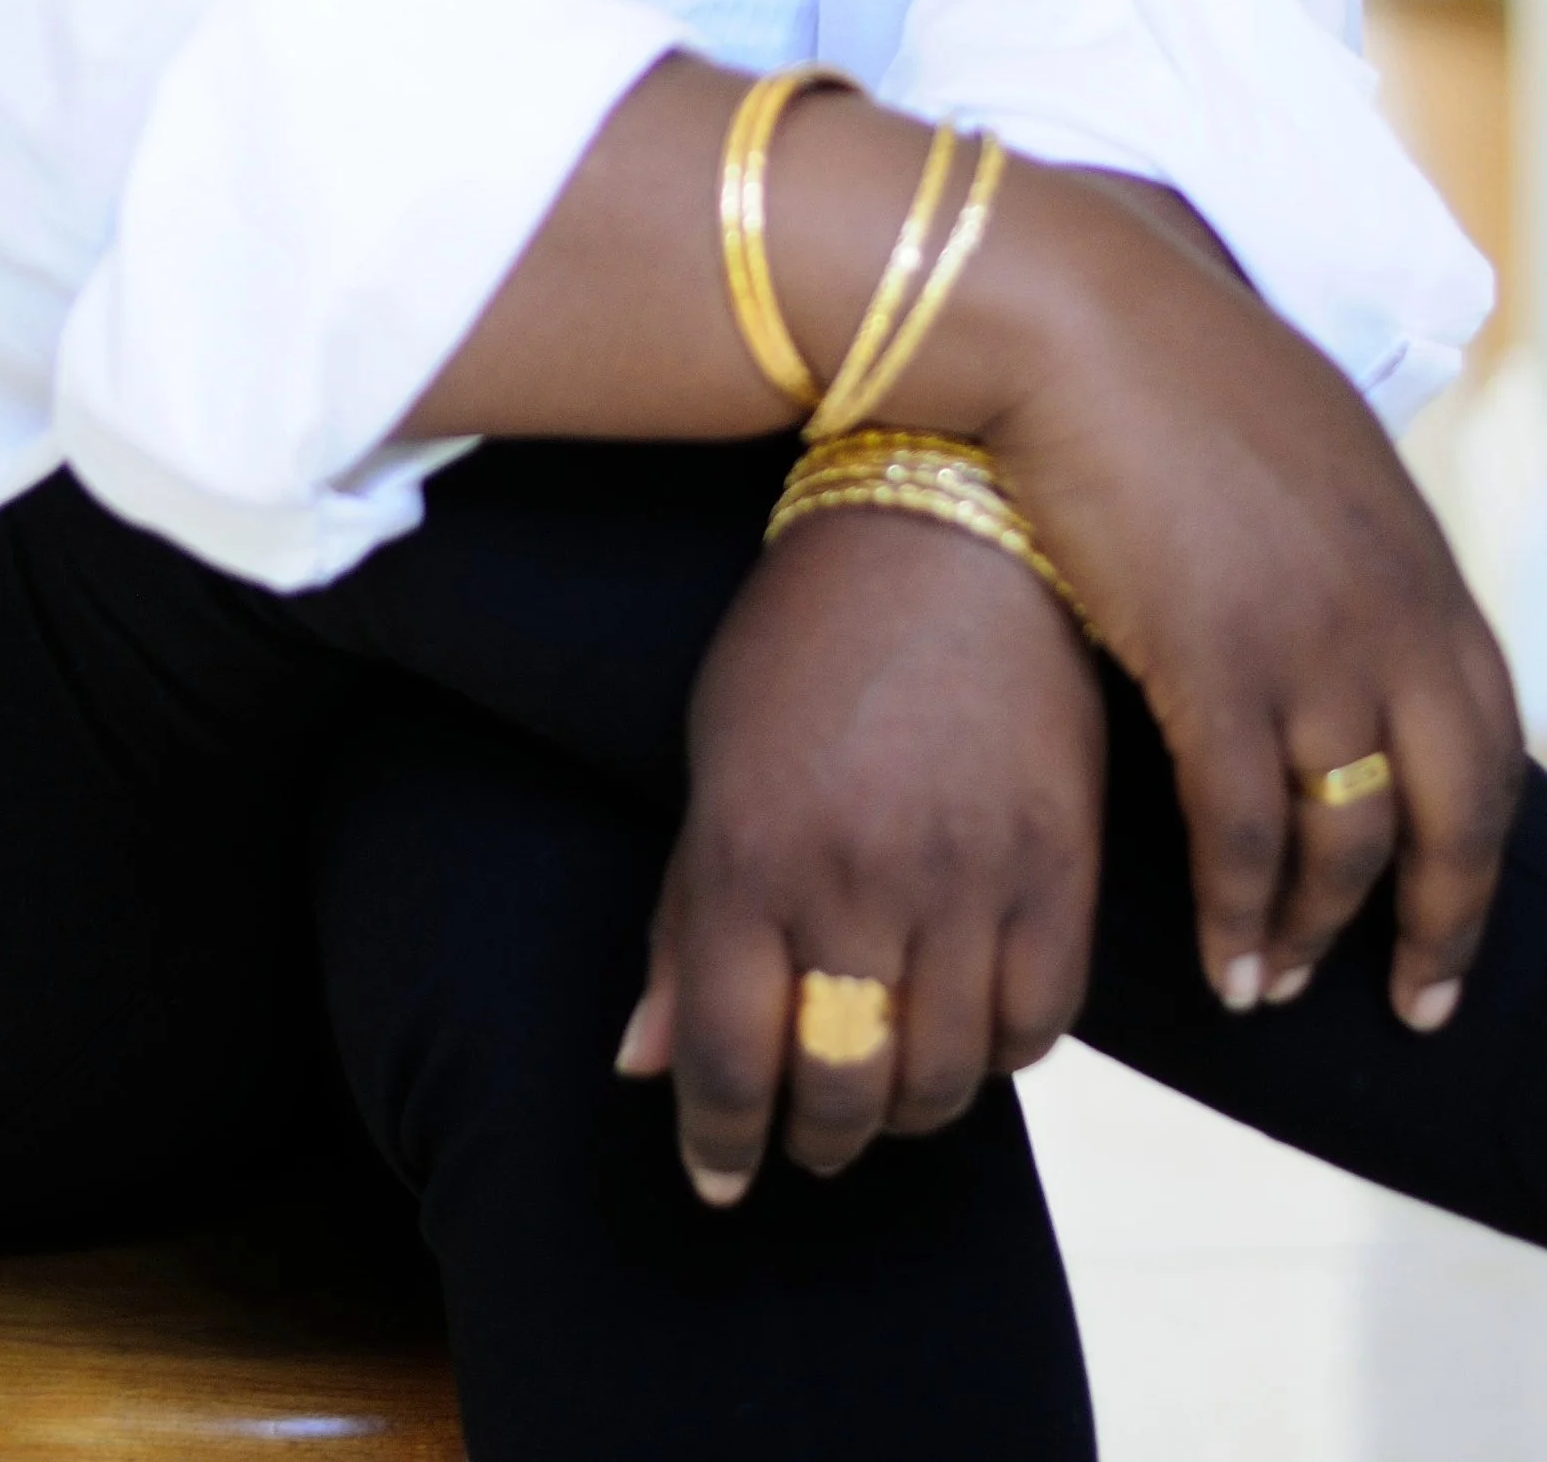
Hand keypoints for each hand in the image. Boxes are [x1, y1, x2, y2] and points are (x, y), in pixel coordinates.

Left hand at [617, 503, 1103, 1200]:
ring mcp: (967, 876)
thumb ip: (685, 916)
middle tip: (809, 1132)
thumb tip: (644, 1062)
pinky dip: (1001, 1054)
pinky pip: (1040, 1026)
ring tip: (887, 1088)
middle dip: (816, 1137)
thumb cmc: (804, 640)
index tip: (718, 1174)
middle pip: (842, 1090)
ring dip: (909, 1110)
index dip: (719, 1141)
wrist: (944, 530)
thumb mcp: (717, 758)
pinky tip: (968, 1026)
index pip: (729, 1060)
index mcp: (752, 850)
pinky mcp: (1059, 865)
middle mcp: (857, 878)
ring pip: (946, 1080)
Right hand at [976, 168, 1526, 1033]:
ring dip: (1315, 932)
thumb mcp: (1307, 446)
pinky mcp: (1214, 664)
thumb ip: (1347, 540)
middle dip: (1441, 924)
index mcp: (1420, 560)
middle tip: (1414, 1002)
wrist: (1076, 319)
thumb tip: (1347, 602)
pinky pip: (1245, 833)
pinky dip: (1241, 912)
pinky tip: (1223, 961)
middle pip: (1456, 811)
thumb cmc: (1165, 364)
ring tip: (1273, 984)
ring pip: (1348, 840)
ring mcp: (1310, 643)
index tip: (1457, 913)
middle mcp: (1391, 614)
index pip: (1495, 738)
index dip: (1482, 842)